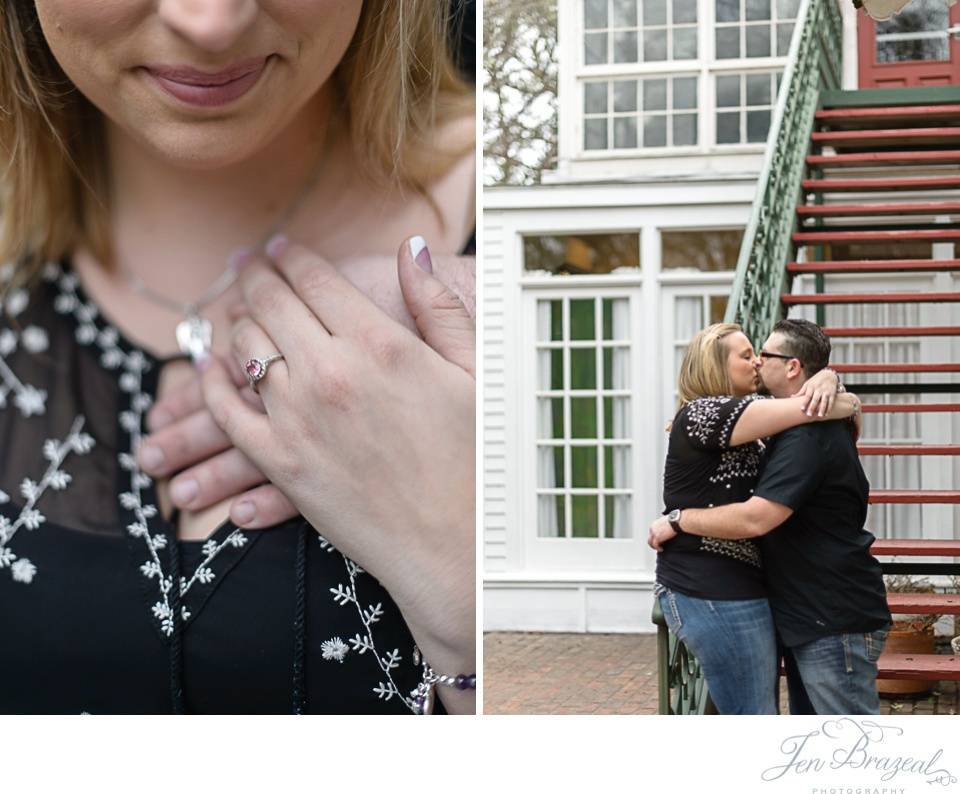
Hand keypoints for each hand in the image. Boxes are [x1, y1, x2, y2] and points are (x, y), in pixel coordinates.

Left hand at [138, 248, 475, 528]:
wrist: (456, 544)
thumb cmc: (475, 459)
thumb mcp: (473, 372)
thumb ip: (438, 305)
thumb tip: (411, 249)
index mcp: (382, 344)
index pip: (317, 278)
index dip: (293, 255)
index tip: (280, 246)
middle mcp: (332, 374)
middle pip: (272, 304)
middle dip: (255, 275)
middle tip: (248, 264)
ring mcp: (300, 420)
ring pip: (245, 349)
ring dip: (236, 321)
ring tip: (237, 311)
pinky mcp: (282, 464)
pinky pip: (226, 412)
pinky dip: (210, 384)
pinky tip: (211, 369)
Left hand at [648, 515, 676, 551]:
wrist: (675, 521)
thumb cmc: (674, 520)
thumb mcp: (665, 522)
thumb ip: (663, 526)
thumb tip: (666, 529)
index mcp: (654, 524)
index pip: (651, 533)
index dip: (654, 538)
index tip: (659, 541)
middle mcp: (652, 528)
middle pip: (650, 538)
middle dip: (653, 543)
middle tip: (658, 546)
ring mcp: (654, 533)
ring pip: (650, 542)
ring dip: (655, 547)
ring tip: (659, 549)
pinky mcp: (657, 537)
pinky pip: (655, 545)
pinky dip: (658, 548)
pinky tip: (661, 549)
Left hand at [792, 367, 838, 416]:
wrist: (829, 374)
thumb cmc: (815, 381)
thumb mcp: (807, 384)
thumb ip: (801, 391)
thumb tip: (791, 397)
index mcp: (811, 386)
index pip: (807, 395)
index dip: (805, 402)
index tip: (802, 409)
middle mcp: (819, 389)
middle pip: (815, 399)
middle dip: (812, 407)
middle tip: (809, 414)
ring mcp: (826, 391)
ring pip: (824, 401)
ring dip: (822, 409)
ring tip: (820, 416)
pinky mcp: (832, 393)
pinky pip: (831, 401)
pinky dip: (829, 408)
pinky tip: (826, 414)